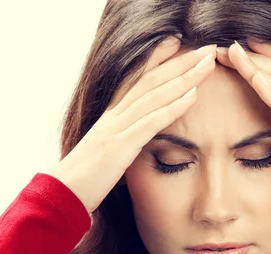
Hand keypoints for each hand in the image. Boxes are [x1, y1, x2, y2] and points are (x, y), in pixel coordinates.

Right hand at [48, 39, 216, 213]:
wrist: (63, 193)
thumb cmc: (85, 180)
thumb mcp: (106, 156)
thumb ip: (121, 145)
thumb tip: (132, 147)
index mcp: (110, 118)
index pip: (136, 80)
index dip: (157, 59)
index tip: (177, 43)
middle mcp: (114, 116)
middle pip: (151, 80)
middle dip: (180, 62)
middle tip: (207, 49)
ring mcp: (116, 128)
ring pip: (154, 95)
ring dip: (184, 78)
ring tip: (207, 64)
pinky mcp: (120, 146)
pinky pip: (151, 121)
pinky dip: (173, 107)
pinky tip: (193, 95)